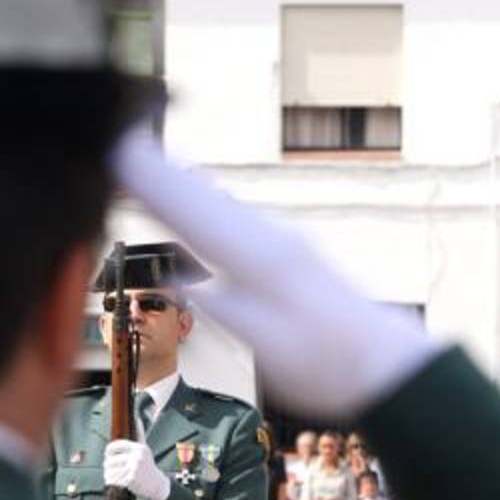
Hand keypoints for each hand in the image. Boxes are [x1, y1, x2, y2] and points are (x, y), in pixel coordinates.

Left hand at [103, 440, 170, 499]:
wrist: (157, 484)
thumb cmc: (147, 465)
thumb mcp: (145, 449)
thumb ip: (139, 434)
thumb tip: (137, 419)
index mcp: (138, 448)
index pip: (115, 446)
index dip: (108, 451)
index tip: (108, 455)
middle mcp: (137, 457)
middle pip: (110, 460)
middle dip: (107, 465)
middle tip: (108, 468)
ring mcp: (134, 469)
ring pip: (111, 471)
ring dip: (108, 474)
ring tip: (110, 475)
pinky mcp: (131, 480)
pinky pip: (114, 480)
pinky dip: (111, 482)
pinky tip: (114, 481)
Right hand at [111, 120, 440, 417]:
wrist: (387, 365)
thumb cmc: (330, 365)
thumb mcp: (273, 350)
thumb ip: (227, 311)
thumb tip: (179, 279)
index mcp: (258, 260)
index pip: (190, 213)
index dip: (149, 183)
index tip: (114, 152)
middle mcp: (266, 238)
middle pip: (198, 194)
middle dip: (153, 165)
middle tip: (112, 134)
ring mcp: (275, 240)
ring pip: (213, 198)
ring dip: (172, 176)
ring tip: (135, 154)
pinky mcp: (280, 251)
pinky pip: (225, 211)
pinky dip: (196, 195)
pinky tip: (188, 190)